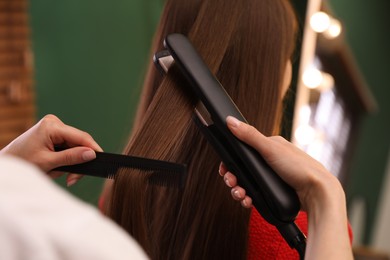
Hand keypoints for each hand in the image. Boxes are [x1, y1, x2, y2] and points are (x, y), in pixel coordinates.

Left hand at [0, 114, 102, 185]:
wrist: (7, 163)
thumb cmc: (22, 162)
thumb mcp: (48, 163)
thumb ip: (72, 158)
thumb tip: (92, 154)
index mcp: (52, 126)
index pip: (80, 136)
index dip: (92, 148)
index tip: (101, 159)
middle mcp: (54, 123)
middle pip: (78, 142)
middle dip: (77, 161)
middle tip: (72, 179)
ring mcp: (53, 127)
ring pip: (74, 146)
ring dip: (69, 162)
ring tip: (56, 173)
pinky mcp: (53, 134)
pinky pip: (67, 147)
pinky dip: (65, 159)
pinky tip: (56, 167)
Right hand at [220, 116, 351, 258]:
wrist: (317, 193)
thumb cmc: (300, 168)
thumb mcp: (271, 149)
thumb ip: (249, 136)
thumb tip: (230, 121)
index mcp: (270, 147)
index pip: (243, 152)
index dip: (231, 161)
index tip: (225, 170)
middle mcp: (270, 161)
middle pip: (243, 169)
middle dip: (234, 178)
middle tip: (232, 183)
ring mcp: (272, 177)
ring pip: (247, 183)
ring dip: (239, 190)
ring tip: (240, 195)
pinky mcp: (274, 191)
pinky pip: (255, 194)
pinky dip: (249, 198)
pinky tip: (248, 201)